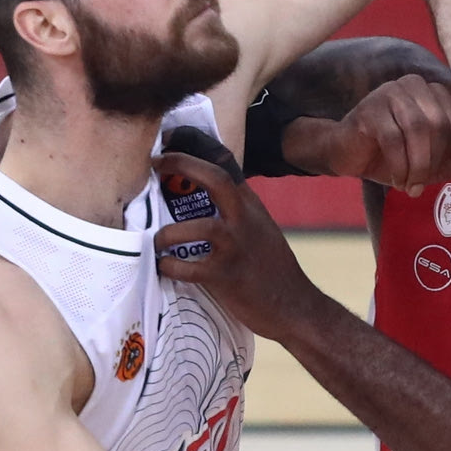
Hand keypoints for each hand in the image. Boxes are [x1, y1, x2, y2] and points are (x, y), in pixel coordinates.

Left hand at [153, 149, 319, 338]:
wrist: (295, 307)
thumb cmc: (272, 270)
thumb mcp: (261, 230)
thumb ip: (237, 213)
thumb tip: (202, 200)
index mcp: (252, 206)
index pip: (226, 167)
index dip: (196, 150)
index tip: (169, 143)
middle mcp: (245, 220)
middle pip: (215, 179)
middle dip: (182, 165)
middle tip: (155, 164)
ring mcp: (236, 247)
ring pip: (195, 227)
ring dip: (167, 234)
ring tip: (155, 241)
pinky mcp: (225, 276)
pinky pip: (186, 268)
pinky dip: (169, 267)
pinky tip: (164, 268)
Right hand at [296, 74, 450, 195]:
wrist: (345, 153)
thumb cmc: (391, 156)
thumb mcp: (428, 158)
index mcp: (432, 92)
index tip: (439, 176)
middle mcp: (413, 85)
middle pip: (438, 123)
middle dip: (434, 160)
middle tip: (423, 184)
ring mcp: (390, 92)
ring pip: (417, 128)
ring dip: (418, 164)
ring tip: (412, 185)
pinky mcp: (370, 108)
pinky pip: (393, 138)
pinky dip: (400, 166)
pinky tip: (398, 181)